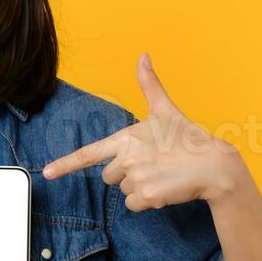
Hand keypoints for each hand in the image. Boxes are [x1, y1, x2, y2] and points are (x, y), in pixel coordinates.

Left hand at [41, 53, 244, 210]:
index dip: (65, 164)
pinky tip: (166, 188)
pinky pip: (135, 205)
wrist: (214, 165)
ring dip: (140, 187)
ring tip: (163, 174)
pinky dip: (148, 201)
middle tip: (153, 163)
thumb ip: (149, 84)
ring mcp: (137, 177)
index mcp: (127, 137)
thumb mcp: (165, 109)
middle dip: (126, 173)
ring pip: (123, 192)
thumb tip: (143, 55)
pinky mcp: (148, 196)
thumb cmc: (189, 137)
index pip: (89, 153)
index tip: (46, 173)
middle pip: (108, 176)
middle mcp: (128, 157)